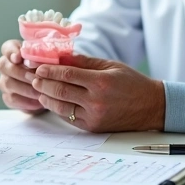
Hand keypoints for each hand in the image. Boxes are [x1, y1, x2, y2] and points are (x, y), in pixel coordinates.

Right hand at [0, 39, 44, 112]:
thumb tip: (43, 60)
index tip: (18, 58)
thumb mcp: (47, 60)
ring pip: (8, 83)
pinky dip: (26, 101)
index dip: (11, 52)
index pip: (7, 48)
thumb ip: (43, 57)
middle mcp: (5, 65)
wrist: (47, 89)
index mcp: (13, 51)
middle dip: (22, 73)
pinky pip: (12, 99)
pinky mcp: (7, 97)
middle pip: (4, 66)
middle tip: (37, 78)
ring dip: (26, 88)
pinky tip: (38, 102)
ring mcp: (4, 81)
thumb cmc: (47, 69)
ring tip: (41, 92)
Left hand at [31, 54, 164, 132]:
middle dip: (43, 83)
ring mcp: (94, 117)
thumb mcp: (110, 66)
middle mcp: (96, 101)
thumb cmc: (131, 83)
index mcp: (100, 82)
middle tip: (33, 77)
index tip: (38, 67)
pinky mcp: (93, 128)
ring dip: (47, 98)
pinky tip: (52, 101)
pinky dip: (58, 109)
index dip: (50, 70)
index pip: (67, 75)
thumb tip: (61, 57)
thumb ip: (84, 62)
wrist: (151, 107)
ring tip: (39, 89)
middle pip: (61, 91)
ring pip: (61, 107)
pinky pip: (70, 118)